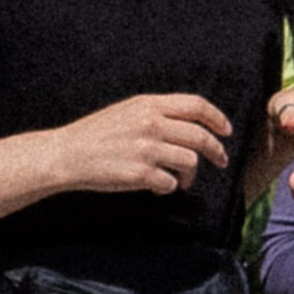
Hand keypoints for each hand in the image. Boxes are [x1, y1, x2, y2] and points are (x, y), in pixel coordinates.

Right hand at [54, 92, 232, 196]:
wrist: (67, 155)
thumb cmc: (94, 135)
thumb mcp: (126, 111)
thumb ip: (155, 113)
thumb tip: (187, 125)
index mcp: (148, 105)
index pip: (196, 105)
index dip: (217, 118)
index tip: (226, 131)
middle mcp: (151, 124)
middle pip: (199, 136)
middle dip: (216, 151)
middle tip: (221, 161)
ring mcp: (147, 149)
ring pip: (190, 162)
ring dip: (189, 175)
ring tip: (179, 180)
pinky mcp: (141, 174)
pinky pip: (171, 184)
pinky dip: (168, 188)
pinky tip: (156, 188)